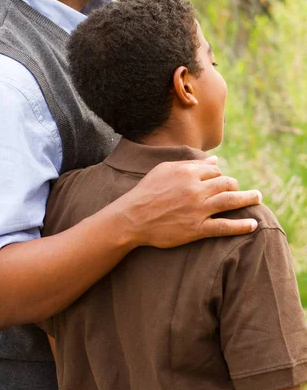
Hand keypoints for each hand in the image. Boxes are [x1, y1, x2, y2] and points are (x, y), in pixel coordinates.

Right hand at [120, 158, 260, 247]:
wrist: (132, 217)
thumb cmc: (147, 191)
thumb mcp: (165, 170)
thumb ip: (191, 164)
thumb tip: (215, 160)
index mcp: (187, 173)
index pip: (215, 171)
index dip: (221, 176)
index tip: (222, 182)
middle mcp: (195, 189)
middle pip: (226, 184)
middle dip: (236, 186)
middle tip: (242, 191)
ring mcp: (197, 209)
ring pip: (230, 201)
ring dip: (248, 199)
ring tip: (258, 199)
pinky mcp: (196, 229)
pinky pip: (224, 226)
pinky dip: (241, 226)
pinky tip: (253, 225)